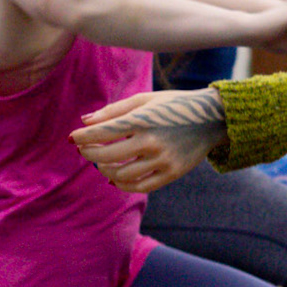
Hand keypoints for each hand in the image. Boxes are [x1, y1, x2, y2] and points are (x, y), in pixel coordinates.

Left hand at [71, 89, 226, 192]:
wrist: (213, 118)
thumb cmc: (174, 105)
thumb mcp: (145, 100)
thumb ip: (114, 110)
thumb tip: (84, 122)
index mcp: (144, 119)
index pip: (103, 132)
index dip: (82, 137)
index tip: (73, 138)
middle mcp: (153, 141)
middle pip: (107, 156)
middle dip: (89, 153)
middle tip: (84, 149)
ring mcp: (163, 160)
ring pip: (121, 175)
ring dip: (105, 169)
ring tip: (102, 162)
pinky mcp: (172, 173)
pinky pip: (141, 186)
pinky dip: (123, 185)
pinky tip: (115, 178)